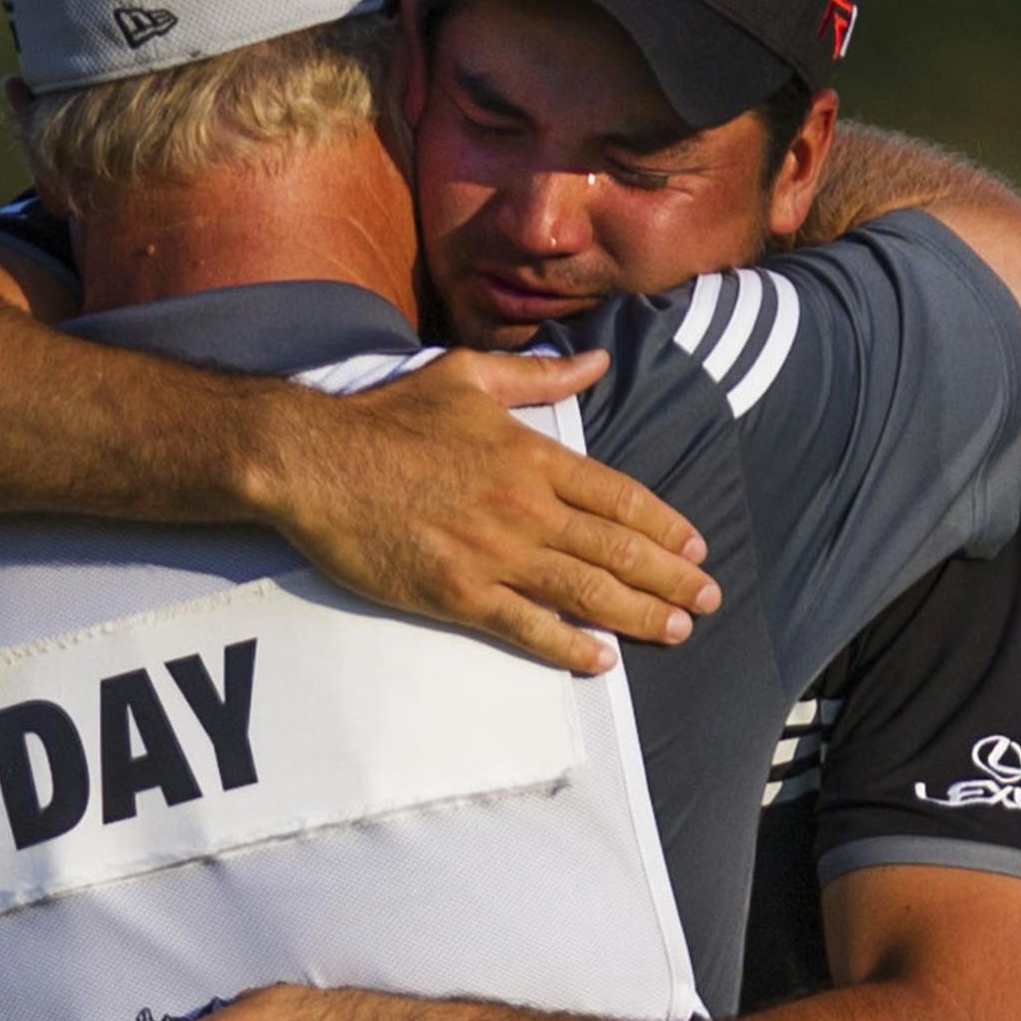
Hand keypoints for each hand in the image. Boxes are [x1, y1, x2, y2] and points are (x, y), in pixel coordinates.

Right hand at [252, 349, 720, 672]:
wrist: (315, 462)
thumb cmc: (387, 416)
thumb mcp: (467, 377)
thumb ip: (539, 376)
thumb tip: (595, 361)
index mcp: (531, 455)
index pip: (620, 496)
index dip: (664, 526)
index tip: (694, 547)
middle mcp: (524, 507)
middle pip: (617, 549)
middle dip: (670, 579)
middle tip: (705, 600)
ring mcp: (493, 554)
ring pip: (586, 591)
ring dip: (639, 615)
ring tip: (675, 630)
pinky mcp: (457, 594)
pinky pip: (527, 627)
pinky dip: (569, 646)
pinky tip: (599, 659)